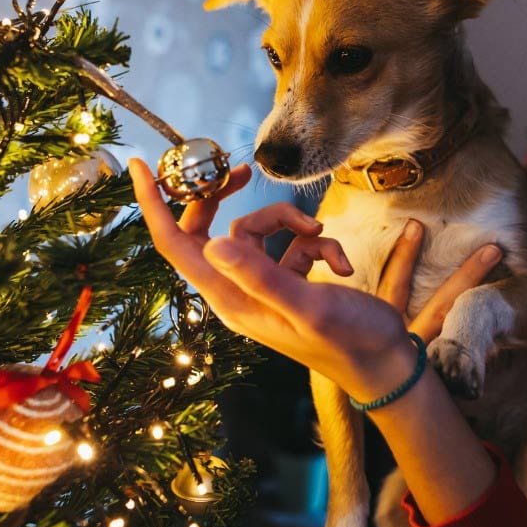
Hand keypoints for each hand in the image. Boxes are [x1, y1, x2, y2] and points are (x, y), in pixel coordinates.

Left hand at [127, 160, 498, 399]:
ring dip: (291, 223)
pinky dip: (318, 244)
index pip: (176, 246)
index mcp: (230, 298)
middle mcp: (239, 289)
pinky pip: (291, 243)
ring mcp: (264, 283)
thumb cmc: (348, 340)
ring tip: (322, 238)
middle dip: (228, 200)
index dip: (154, 205)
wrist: (384, 362)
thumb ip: (262, 276)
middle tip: (243, 172)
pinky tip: (340, 264)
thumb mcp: (307, 307)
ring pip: (258, 228)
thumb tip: (214, 244)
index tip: (141, 165)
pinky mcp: (290, 278)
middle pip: (211, 229)